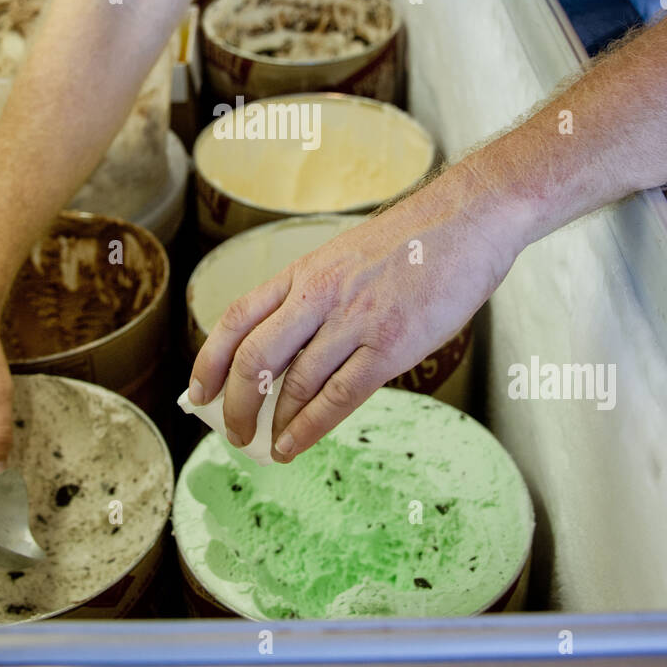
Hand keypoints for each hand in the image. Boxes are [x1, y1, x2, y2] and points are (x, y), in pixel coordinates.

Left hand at [189, 160, 523, 460]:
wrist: (467, 220)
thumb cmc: (414, 242)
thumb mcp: (347, 259)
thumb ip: (320, 299)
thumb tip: (296, 356)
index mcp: (304, 272)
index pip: (237, 317)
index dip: (210, 358)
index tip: (198, 390)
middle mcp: (318, 296)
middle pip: (254, 357)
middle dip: (234, 403)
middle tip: (231, 430)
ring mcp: (353, 321)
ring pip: (293, 383)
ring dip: (272, 422)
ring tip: (263, 445)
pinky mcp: (390, 345)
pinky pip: (338, 397)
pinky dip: (309, 427)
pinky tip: (294, 445)